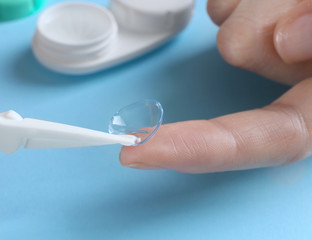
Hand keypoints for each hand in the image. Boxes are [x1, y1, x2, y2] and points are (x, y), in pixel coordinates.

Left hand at [119, 0, 311, 172]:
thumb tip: (287, 42)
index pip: (255, 141)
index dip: (197, 149)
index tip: (136, 152)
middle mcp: (289, 82)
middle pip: (238, 48)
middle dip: (261, 16)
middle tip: (296, 10)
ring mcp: (266, 49)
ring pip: (226, 16)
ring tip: (291, 1)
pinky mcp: (245, 18)